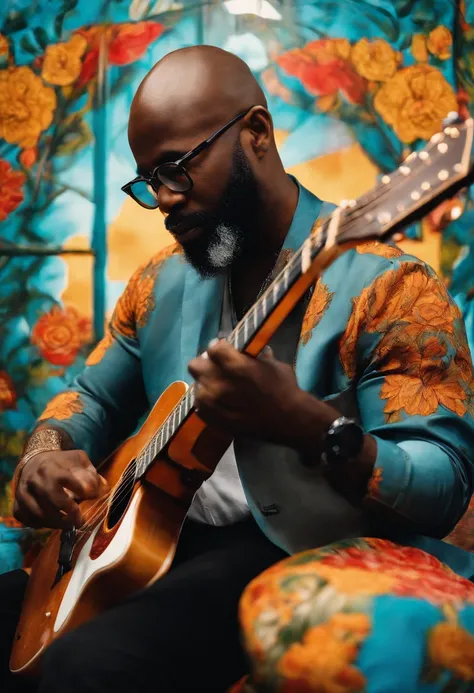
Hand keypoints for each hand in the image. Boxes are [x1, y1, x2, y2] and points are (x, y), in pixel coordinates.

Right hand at [13, 450, 106, 529]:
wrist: (34, 461)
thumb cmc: (61, 463)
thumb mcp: (78, 460)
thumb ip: (91, 474)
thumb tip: (103, 489)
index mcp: (51, 467)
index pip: (68, 480)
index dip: (83, 491)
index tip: (91, 496)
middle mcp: (35, 480)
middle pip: (54, 502)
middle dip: (71, 514)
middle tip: (80, 521)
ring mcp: (23, 493)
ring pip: (41, 515)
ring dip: (58, 523)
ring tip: (69, 524)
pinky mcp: (17, 505)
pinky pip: (29, 521)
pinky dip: (42, 525)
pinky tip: (52, 522)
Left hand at [188, 340, 335, 448]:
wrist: (290, 421)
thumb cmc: (285, 389)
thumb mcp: (275, 365)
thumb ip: (258, 357)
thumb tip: (255, 351)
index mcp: (235, 365)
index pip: (213, 349)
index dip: (219, 348)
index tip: (224, 351)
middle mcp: (220, 382)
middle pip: (195, 366)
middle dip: (205, 364)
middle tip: (216, 368)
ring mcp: (216, 403)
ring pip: (196, 387)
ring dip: (205, 385)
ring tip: (217, 387)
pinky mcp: (216, 419)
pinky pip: (200, 407)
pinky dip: (206, 403)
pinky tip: (216, 402)